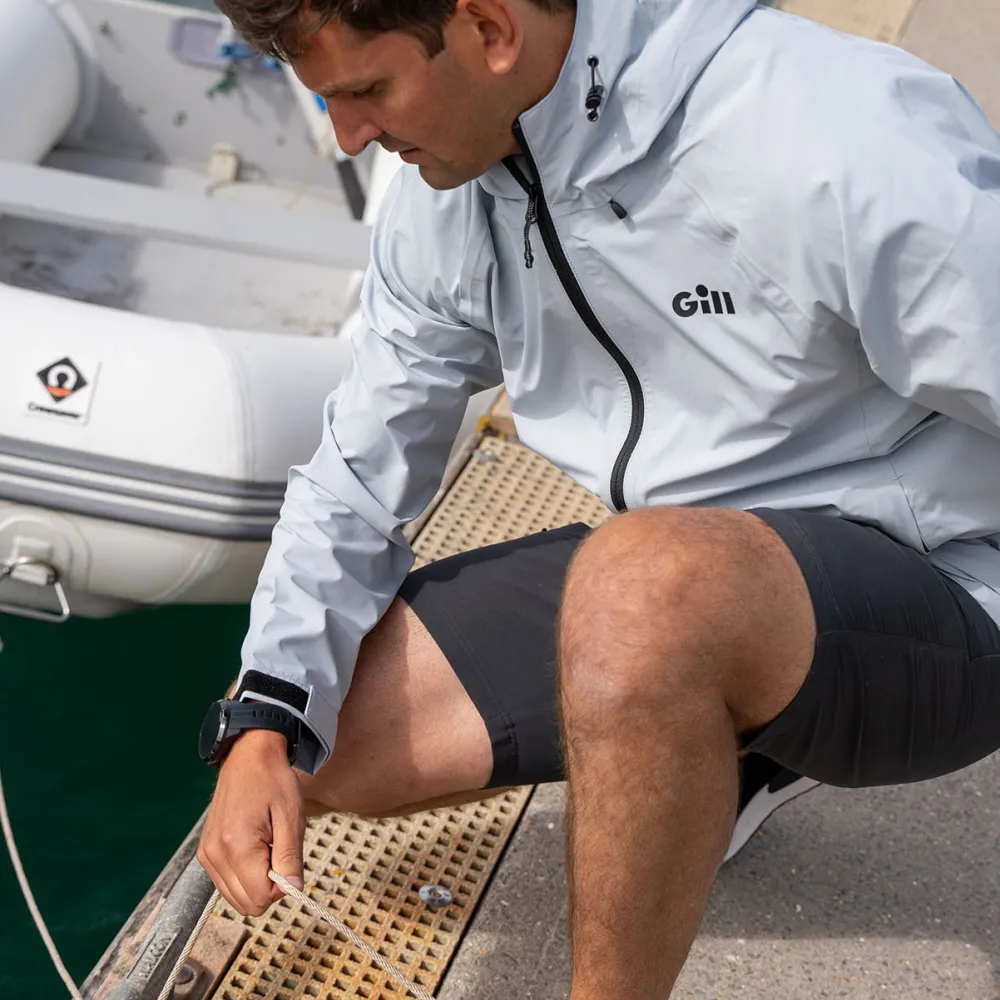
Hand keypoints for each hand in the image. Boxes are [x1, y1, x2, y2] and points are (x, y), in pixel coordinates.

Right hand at [197, 729, 305, 914]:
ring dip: (256, 882)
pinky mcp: (205, 852)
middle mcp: (215, 854)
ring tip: (266, 847)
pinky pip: (226, 883)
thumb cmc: (274, 781)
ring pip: (235, 898)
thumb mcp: (292, 817)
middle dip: (268, 888)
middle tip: (278, 853)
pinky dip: (244, 875)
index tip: (288, 862)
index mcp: (237, 846)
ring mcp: (207, 854)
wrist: (249, 756)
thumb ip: (290, 858)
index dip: (281, 888)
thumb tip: (293, 891)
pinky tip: (254, 848)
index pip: (260, 899)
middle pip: (246, 904)